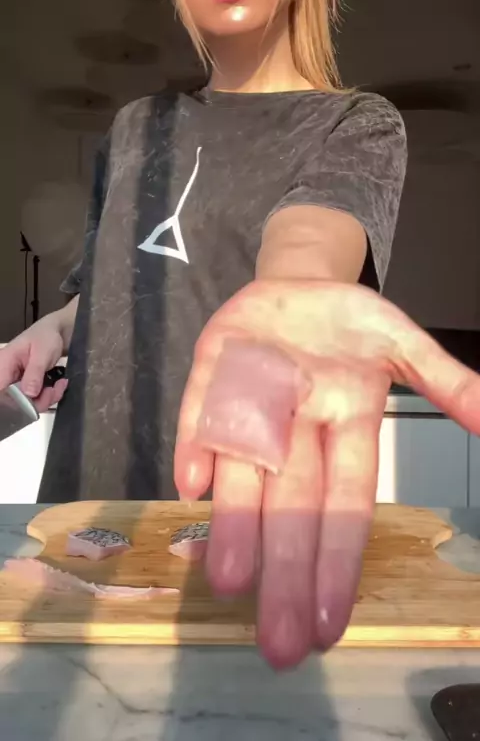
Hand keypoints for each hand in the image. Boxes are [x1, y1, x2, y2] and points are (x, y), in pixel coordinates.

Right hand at [0, 315, 67, 411]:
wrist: (55, 333)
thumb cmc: (45, 337)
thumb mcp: (42, 352)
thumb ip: (34, 372)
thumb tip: (29, 393)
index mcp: (3, 365)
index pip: (0, 390)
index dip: (12, 403)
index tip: (34, 401)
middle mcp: (6, 376)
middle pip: (13, 402)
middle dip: (36, 401)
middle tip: (53, 390)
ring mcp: (16, 383)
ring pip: (26, 404)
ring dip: (46, 399)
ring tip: (59, 385)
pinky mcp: (26, 387)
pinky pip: (35, 399)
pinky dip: (48, 396)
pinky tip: (58, 385)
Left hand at [175, 280, 479, 668]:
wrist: (298, 283)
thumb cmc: (350, 324)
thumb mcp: (402, 341)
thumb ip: (444, 380)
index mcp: (347, 424)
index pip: (344, 504)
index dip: (336, 561)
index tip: (328, 625)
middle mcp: (296, 427)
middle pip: (291, 504)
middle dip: (285, 570)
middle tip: (277, 645)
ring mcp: (250, 401)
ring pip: (242, 470)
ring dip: (234, 521)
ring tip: (230, 581)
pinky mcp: (212, 372)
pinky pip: (201, 410)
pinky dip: (194, 441)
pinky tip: (191, 483)